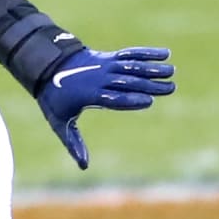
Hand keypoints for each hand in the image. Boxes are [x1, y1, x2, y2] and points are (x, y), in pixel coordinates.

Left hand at [36, 47, 174, 169]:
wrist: (46, 66)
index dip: (130, 99)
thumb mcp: (59, 122)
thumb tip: (84, 165)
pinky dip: (146, 53)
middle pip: (127, 81)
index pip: (113, 98)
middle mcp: (99, 78)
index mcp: (88, 95)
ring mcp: (104, 65)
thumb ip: (73, 143)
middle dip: (149, 84)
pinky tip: (165, 54)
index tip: (149, 101)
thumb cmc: (54, 98)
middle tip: (171, 88)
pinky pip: (129, 54)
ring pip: (131, 65)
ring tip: (172, 71)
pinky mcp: (108, 57)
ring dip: (152, 67)